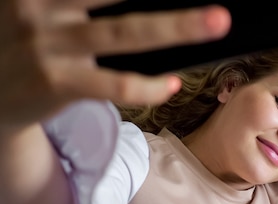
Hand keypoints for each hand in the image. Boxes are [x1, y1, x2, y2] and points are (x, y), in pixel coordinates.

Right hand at [0, 0, 229, 128]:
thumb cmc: (26, 43)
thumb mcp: (40, 10)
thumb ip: (77, 1)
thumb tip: (138, 2)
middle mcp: (39, 6)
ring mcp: (49, 44)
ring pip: (124, 32)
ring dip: (177, 25)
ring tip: (216, 21)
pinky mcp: (57, 82)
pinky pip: (116, 84)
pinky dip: (150, 86)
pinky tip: (171, 84)